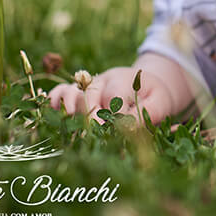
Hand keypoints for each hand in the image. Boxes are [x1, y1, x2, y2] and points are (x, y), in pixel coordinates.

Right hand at [48, 65, 177, 123]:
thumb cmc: (154, 97)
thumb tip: (127, 127)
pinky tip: (55, 113)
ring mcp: (89, 86)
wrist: (147, 84)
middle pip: (90, 94)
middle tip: (94, 135)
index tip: (113, 132)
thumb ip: (147, 113)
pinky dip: (56, 100)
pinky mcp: (79, 92)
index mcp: (125, 81)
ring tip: (73, 122)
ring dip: (70, 106)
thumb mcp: (160, 103)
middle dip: (91, 115)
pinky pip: (62, 91)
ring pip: (73, 91)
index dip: (112, 115)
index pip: (114, 96)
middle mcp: (103, 81)